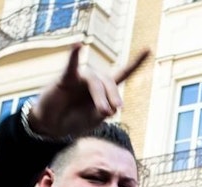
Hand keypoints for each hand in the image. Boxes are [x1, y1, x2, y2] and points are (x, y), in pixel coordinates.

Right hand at [28, 44, 149, 138]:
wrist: (53, 126)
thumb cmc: (76, 120)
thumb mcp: (94, 119)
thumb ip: (104, 112)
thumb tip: (114, 107)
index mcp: (105, 88)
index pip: (123, 73)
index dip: (136, 62)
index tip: (148, 49)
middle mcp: (94, 79)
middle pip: (109, 83)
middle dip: (113, 97)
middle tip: (111, 112)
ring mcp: (80, 77)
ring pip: (95, 82)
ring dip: (100, 97)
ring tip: (103, 112)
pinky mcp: (65, 78)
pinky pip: (71, 65)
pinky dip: (74, 55)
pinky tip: (77, 45)